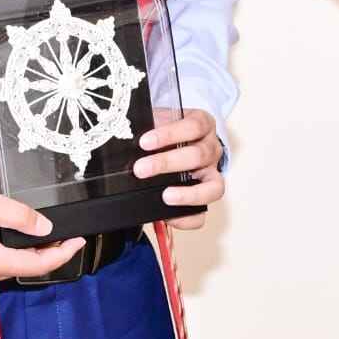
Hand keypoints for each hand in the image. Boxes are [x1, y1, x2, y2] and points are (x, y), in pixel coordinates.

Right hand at [0, 182, 84, 290]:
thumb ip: (18, 215)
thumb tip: (46, 229)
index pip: (37, 265)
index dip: (62, 254)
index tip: (79, 240)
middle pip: (26, 269)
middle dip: (48, 253)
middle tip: (65, 233)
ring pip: (12, 270)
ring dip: (29, 254)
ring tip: (43, 234)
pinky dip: (11, 257)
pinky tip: (18, 241)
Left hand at [134, 108, 223, 230]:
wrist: (173, 144)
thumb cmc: (167, 133)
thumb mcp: (159, 121)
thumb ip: (150, 126)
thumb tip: (126, 136)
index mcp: (203, 125)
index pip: (194, 126)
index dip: (170, 134)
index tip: (145, 142)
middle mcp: (211, 149)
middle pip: (199, 155)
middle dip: (167, 163)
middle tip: (142, 169)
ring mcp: (212, 174)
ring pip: (213, 186)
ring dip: (187, 193)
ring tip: (165, 196)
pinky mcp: (205, 198)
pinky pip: (203, 213)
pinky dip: (187, 217)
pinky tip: (169, 215)